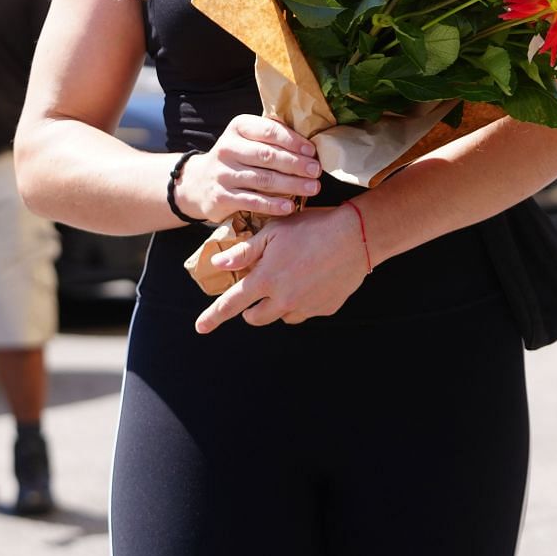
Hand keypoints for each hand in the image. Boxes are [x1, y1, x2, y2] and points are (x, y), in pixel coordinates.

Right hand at [178, 115, 320, 223]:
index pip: (268, 131)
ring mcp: (223, 173)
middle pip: (268, 156)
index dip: (293, 141)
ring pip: (263, 179)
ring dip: (291, 185)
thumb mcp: (246, 139)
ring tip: (312, 188)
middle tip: (316, 171)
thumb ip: (271, 138)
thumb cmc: (235, 158)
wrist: (198, 182)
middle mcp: (228, 148)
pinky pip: (252, 201)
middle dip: (296, 164)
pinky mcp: (221, 197)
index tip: (312, 151)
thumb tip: (308, 146)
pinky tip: (289, 206)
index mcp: (237, 128)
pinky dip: (273, 204)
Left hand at [196, 205, 366, 332]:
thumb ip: (244, 252)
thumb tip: (218, 264)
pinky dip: (303, 301)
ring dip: (278, 304)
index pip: (231, 304)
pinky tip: (312, 279)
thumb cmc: (311, 227)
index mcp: (266, 280)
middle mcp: (283, 300)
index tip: (200, 327)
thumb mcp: (273, 232)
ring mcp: (306, 307)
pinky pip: (306, 310)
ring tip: (291, 278)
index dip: (213, 317)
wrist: (356, 236)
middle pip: (255, 318)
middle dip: (251, 309)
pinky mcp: (325, 308)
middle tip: (258, 290)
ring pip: (281, 316)